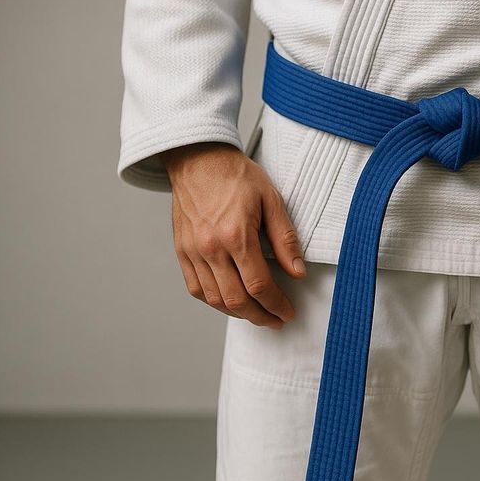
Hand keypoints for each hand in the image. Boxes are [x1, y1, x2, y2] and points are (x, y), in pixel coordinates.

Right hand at [160, 142, 306, 328]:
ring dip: (238, 313)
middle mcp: (210, 248)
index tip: (287, 313)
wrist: (198, 159)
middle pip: (236, 300)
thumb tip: (298, 271)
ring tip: (257, 313)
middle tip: (276, 320)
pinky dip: (214, 302)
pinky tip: (230, 301)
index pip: (259, 286)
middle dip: (260, 316)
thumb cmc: (235, 176)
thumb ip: (285, 239)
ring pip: (215, 300)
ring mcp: (192, 252)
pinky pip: (196, 289)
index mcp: (235, 236)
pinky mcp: (181, 251)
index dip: (276, 305)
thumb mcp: (272, 200)